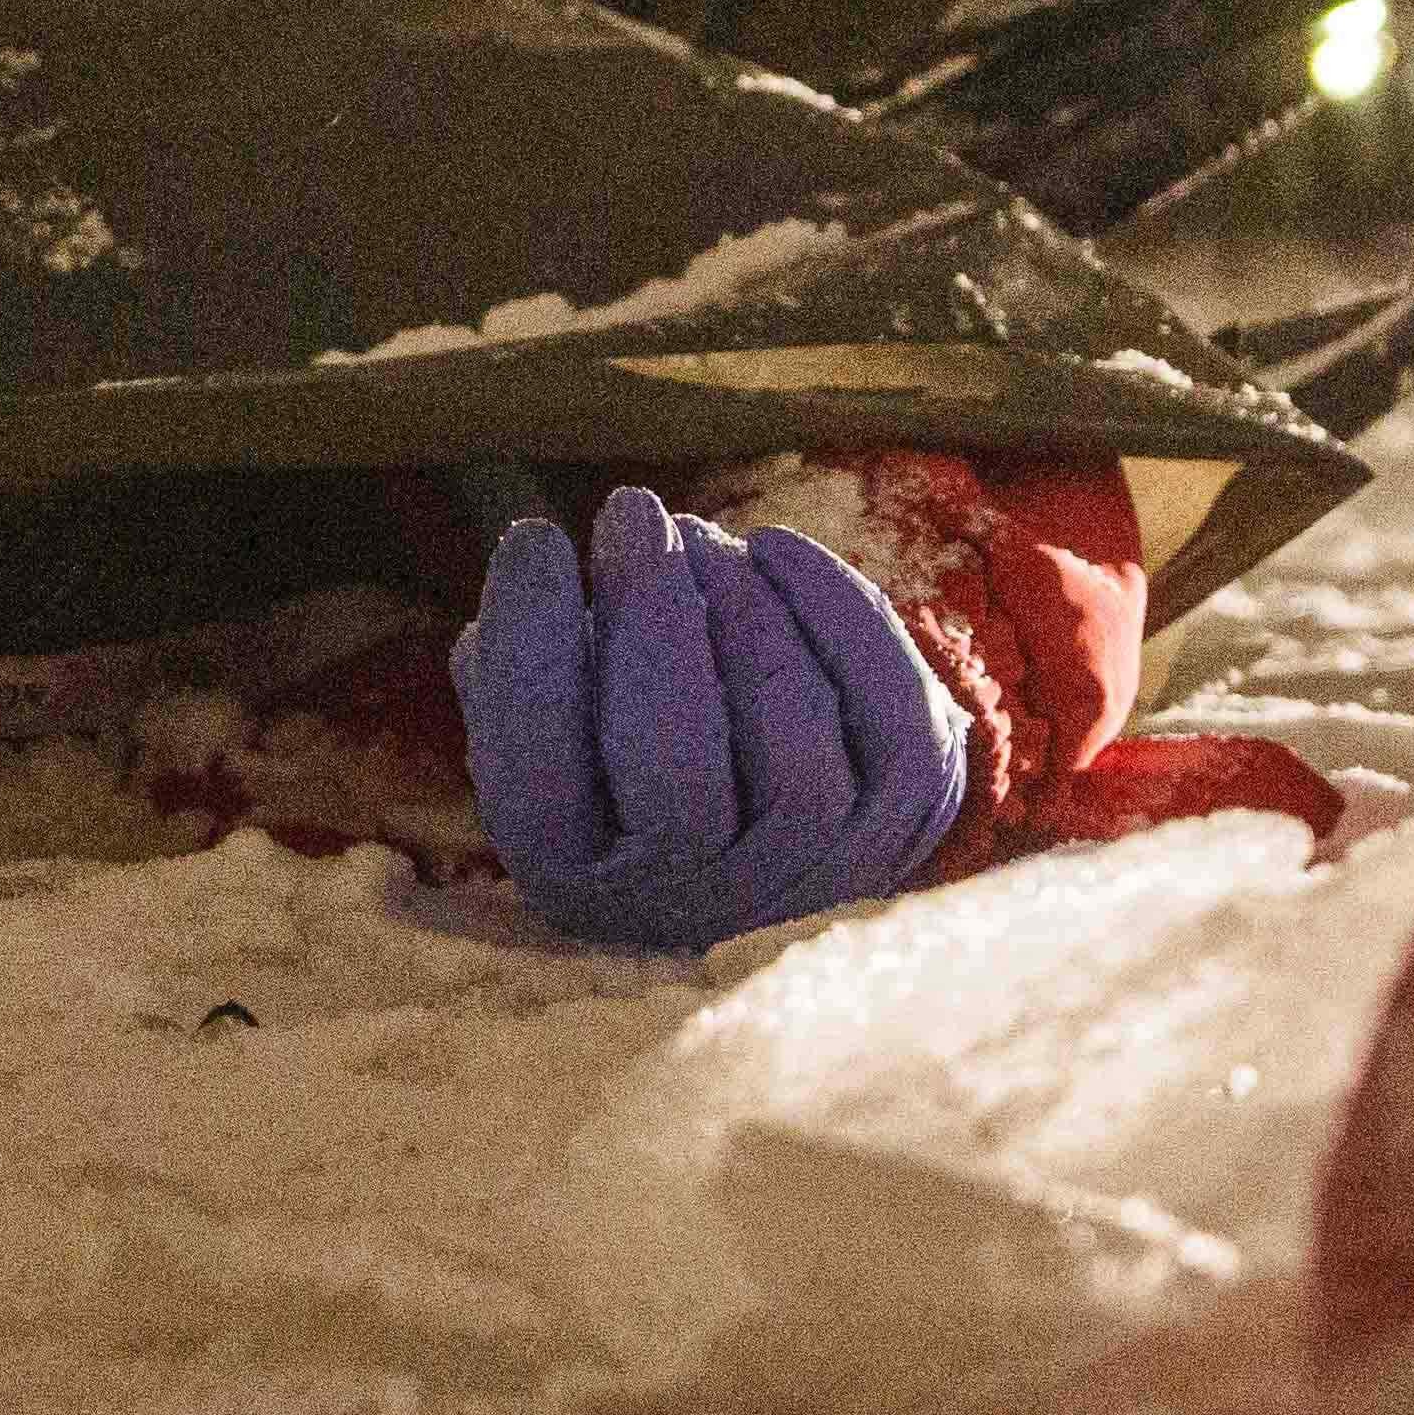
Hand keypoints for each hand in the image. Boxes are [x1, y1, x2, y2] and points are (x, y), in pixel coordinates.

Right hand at [461, 482, 971, 949]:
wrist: (747, 815)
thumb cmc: (609, 728)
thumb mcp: (539, 703)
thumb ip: (516, 657)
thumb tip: (541, 568)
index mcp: (567, 878)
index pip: (533, 785)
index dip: (532, 652)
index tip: (537, 536)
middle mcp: (688, 904)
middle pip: (676, 786)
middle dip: (653, 621)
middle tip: (632, 511)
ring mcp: (805, 879)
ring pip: (796, 759)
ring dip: (742, 611)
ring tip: (700, 538)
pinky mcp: (897, 831)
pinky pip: (897, 727)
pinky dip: (841, 617)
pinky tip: (773, 552)